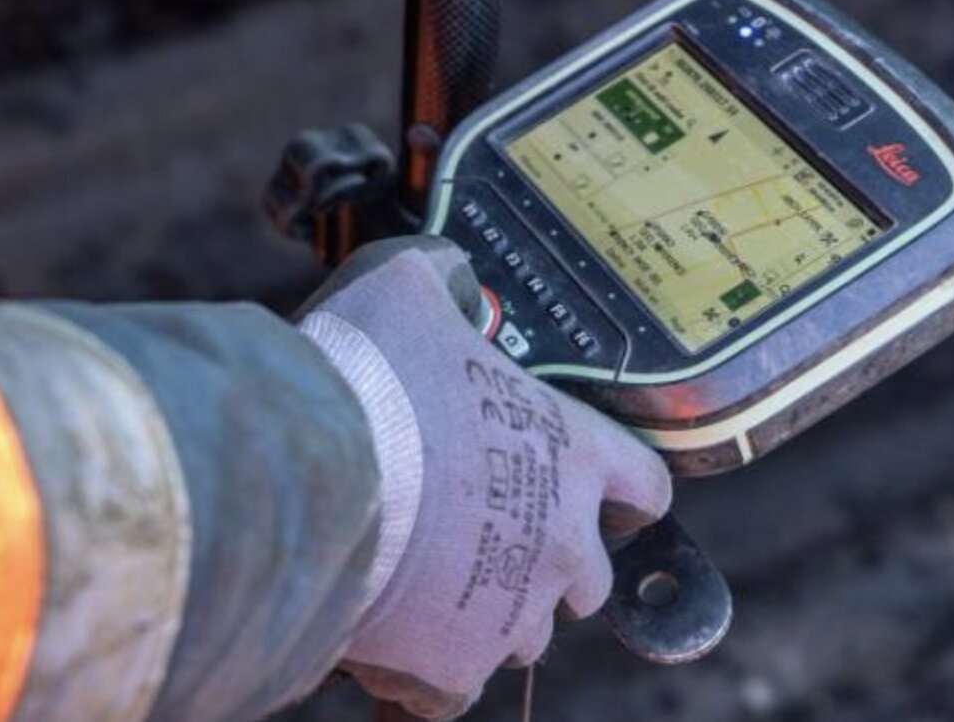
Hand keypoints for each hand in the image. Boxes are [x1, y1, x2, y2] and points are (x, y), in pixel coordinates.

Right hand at [297, 237, 670, 718]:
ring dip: (489, 611)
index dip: (620, 485)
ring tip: (426, 577)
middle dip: (549, 559)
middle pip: (589, 577)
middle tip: (484, 527)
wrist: (307, 474)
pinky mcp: (451, 671)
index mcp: (572, 454)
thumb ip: (441, 275)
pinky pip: (451, 686)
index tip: (590, 483)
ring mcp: (511, 616)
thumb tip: (449, 274)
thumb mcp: (403, 282)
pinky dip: (425, 667)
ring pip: (523, 633)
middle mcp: (561, 544)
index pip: (646, 485)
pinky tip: (386, 630)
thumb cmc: (367, 372)